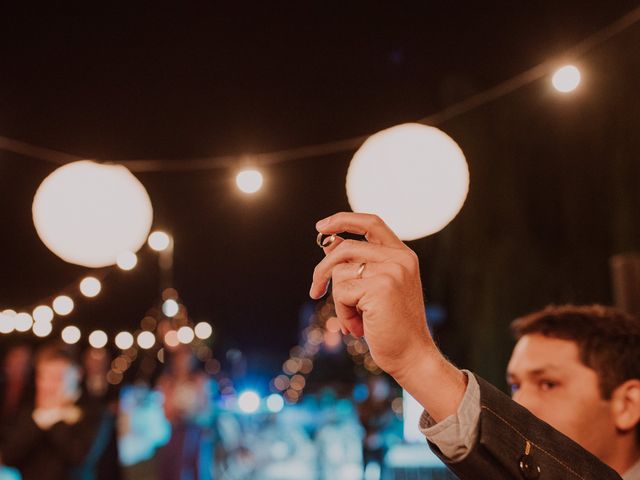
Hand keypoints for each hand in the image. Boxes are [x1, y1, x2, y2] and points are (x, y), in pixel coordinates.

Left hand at [310, 212, 465, 420]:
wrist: (412, 356)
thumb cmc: (392, 326)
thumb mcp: (374, 291)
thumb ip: (356, 266)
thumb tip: (329, 244)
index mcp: (402, 255)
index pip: (372, 222)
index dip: (344, 220)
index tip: (321, 226)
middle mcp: (400, 258)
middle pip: (345, 248)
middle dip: (322, 270)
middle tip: (315, 291)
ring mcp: (392, 271)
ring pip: (340, 272)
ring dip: (338, 301)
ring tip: (354, 321)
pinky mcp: (380, 287)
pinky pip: (341, 292)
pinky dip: (343, 313)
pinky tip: (358, 328)